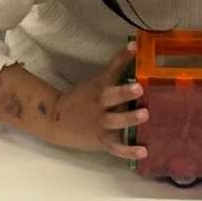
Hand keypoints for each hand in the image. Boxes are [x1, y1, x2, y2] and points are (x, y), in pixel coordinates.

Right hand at [50, 42, 148, 160]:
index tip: (134, 48)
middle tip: (139, 88)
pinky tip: (143, 152)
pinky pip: (116, 147)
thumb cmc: (83, 99)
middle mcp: (100, 103)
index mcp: (100, 87)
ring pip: (116, 121)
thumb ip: (116, 72)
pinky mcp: (102, 140)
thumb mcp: (96, 84)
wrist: (57, 119)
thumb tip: (136, 51)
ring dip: (130, 118)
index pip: (112, 69)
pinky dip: (128, 151)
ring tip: (144, 115)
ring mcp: (101, 122)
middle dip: (125, 92)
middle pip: (112, 96)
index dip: (122, 58)